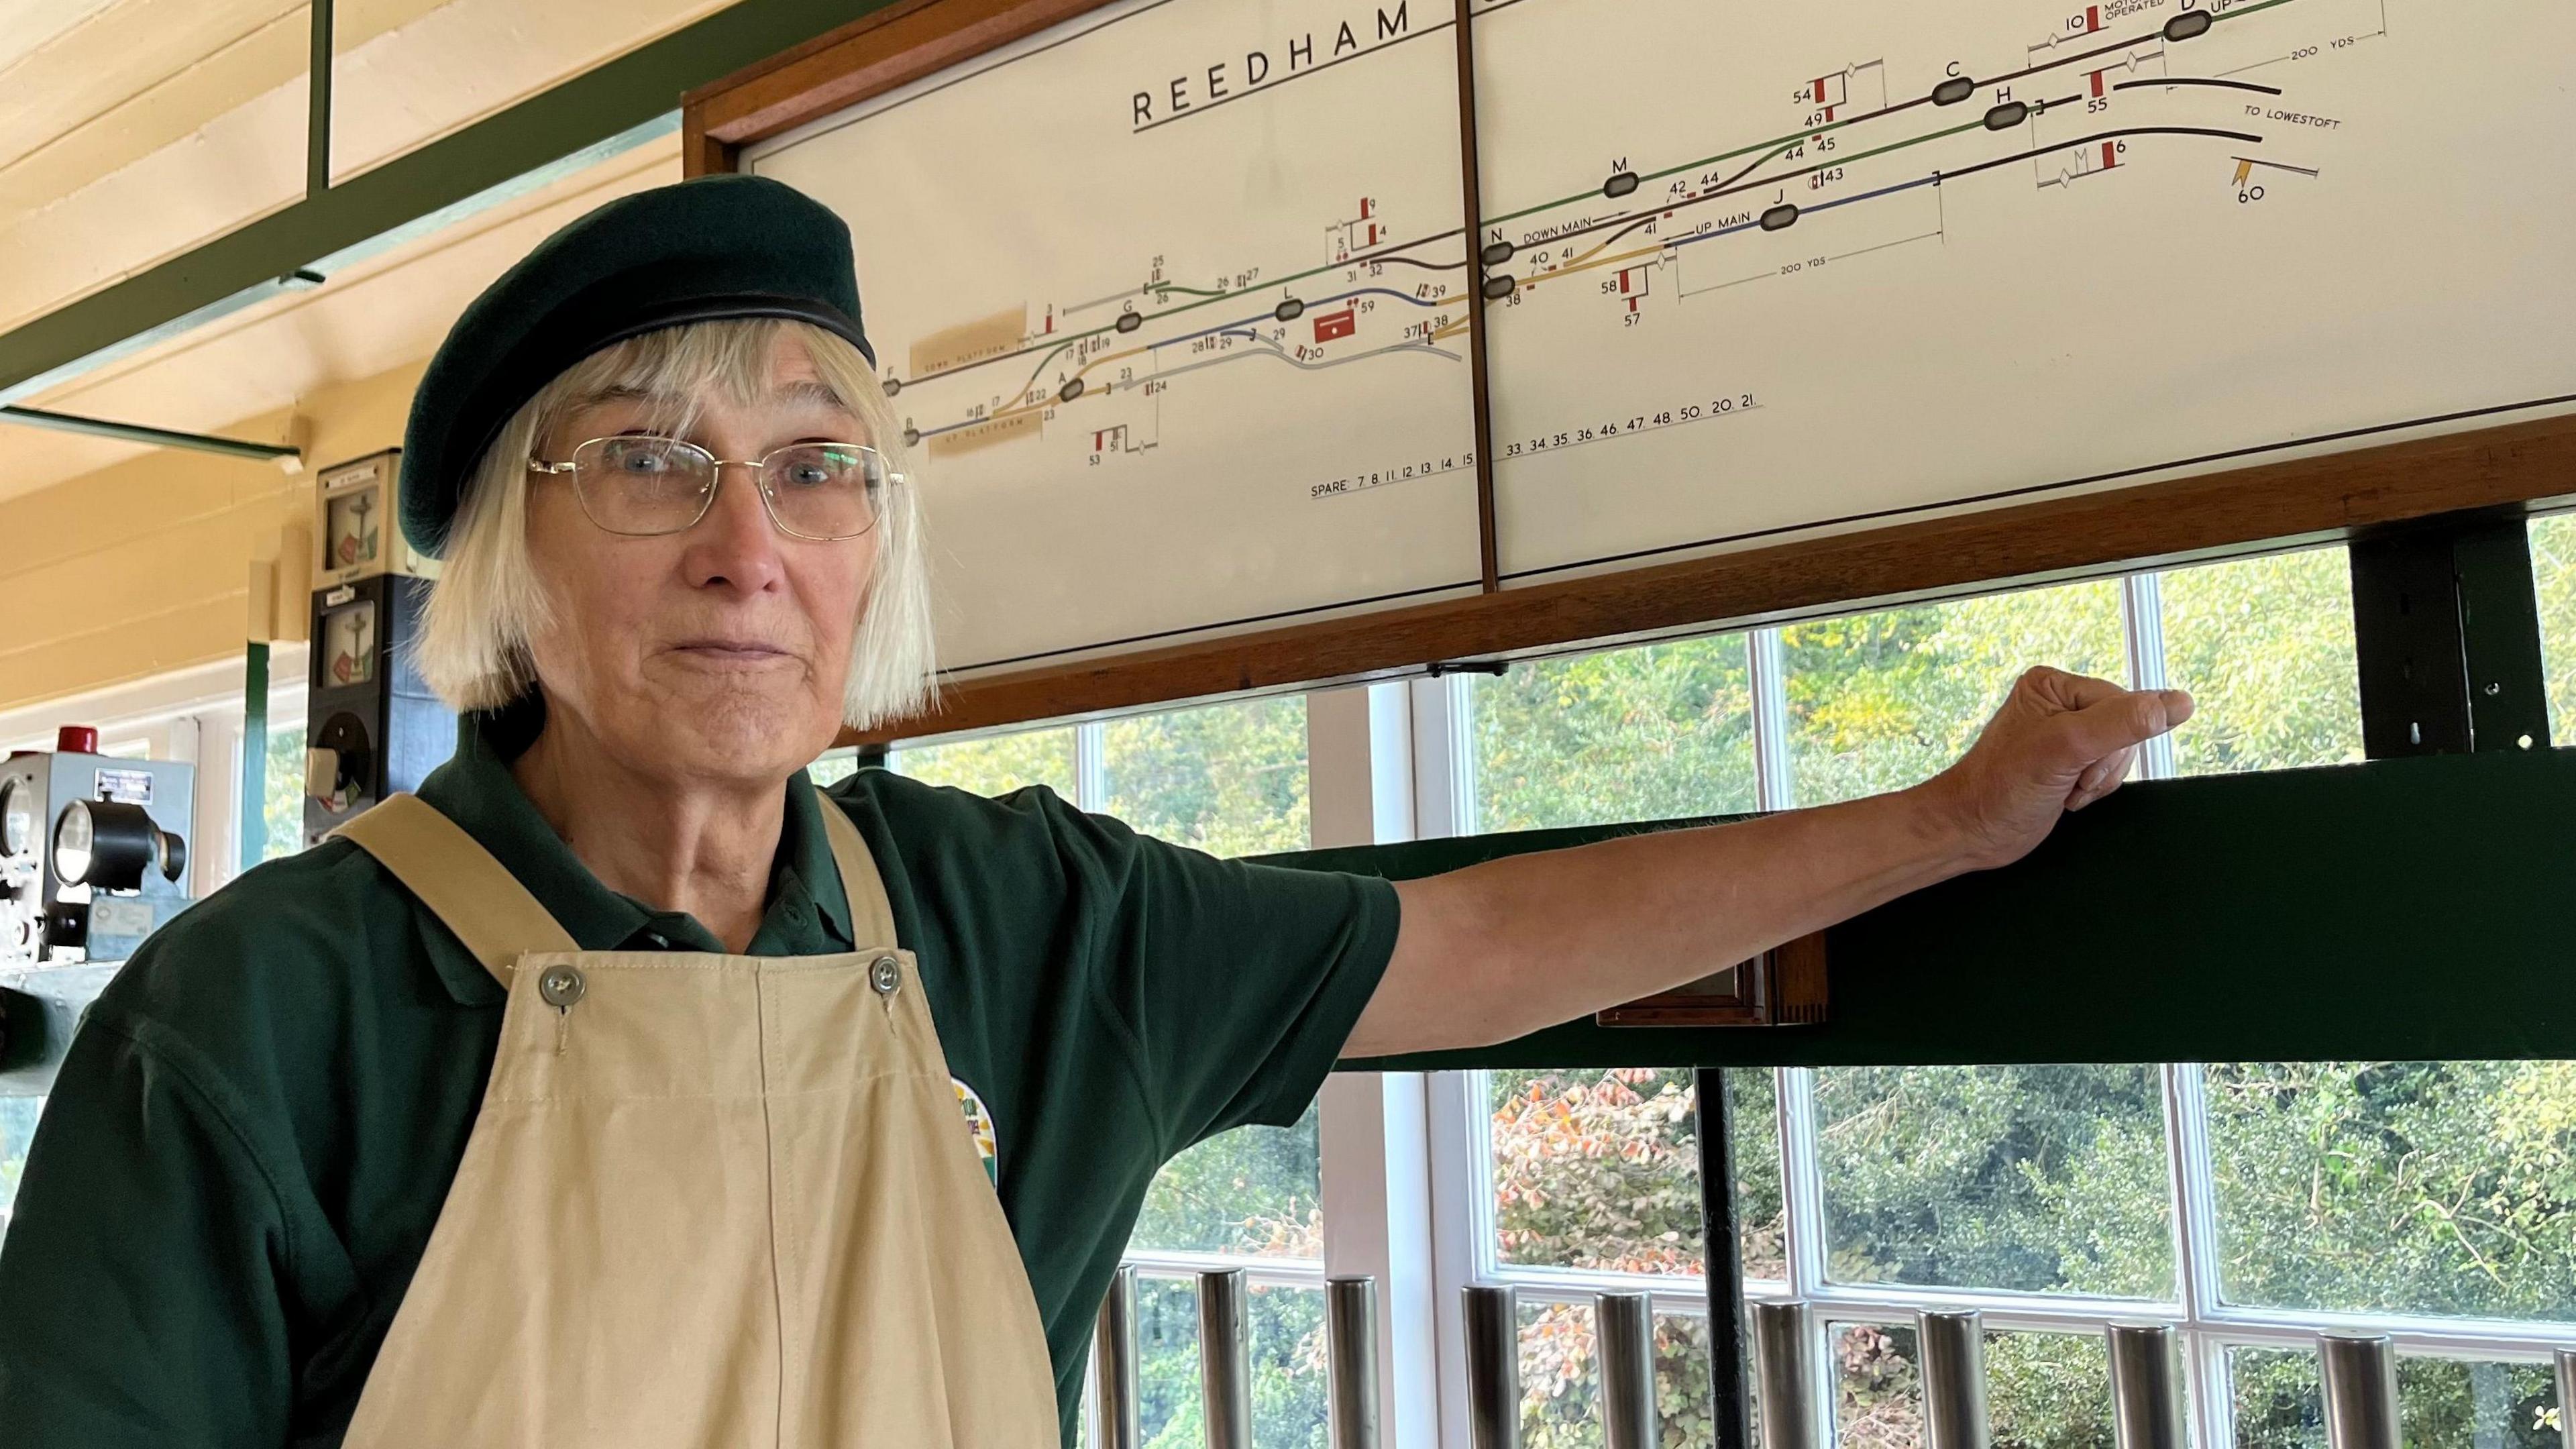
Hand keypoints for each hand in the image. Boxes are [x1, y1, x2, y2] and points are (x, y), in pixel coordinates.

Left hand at [1917, 666, 2194, 871]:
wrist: (1972, 831)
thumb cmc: (2001, 787)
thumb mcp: (2067, 748)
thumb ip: (2122, 723)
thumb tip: (2178, 703)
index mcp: (2053, 685)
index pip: (2122, 702)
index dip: (2114, 739)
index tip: (2083, 762)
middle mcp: (2059, 704)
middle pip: (2125, 728)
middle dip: (2105, 763)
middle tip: (2071, 780)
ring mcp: (2064, 736)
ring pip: (2121, 753)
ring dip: (2100, 780)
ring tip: (2066, 790)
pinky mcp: (2068, 764)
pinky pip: (2109, 771)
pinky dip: (2096, 790)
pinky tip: (2068, 797)